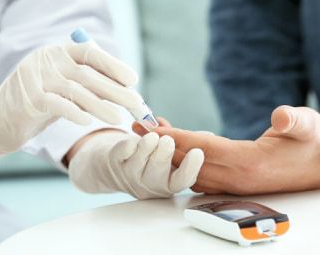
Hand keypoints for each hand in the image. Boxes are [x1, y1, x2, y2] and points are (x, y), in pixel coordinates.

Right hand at [0, 42, 141, 171]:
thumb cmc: (37, 104)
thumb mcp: (62, 88)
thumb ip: (87, 84)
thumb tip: (126, 90)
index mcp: (58, 52)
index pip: (90, 53)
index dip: (113, 65)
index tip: (133, 80)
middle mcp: (47, 59)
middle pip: (88, 74)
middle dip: (115, 90)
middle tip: (136, 104)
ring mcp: (35, 77)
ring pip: (76, 91)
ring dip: (101, 106)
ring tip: (119, 118)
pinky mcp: (28, 97)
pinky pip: (57, 104)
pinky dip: (75, 112)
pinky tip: (88, 122)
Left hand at [67, 131, 203, 198]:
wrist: (119, 163)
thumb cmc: (154, 156)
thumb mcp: (172, 153)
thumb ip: (184, 143)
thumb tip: (204, 136)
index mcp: (170, 182)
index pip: (182, 180)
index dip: (190, 168)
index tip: (198, 152)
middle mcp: (151, 184)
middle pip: (159, 172)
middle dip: (163, 155)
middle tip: (168, 140)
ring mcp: (131, 175)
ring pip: (139, 162)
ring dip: (147, 146)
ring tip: (152, 135)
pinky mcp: (115, 163)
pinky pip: (122, 153)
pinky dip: (129, 143)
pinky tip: (134, 136)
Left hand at [133, 106, 319, 194]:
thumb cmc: (317, 142)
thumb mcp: (309, 125)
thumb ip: (294, 121)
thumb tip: (281, 117)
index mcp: (250, 164)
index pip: (202, 150)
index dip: (175, 138)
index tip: (150, 128)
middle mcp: (238, 178)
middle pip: (189, 162)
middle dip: (160, 145)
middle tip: (135, 127)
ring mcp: (236, 183)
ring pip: (192, 169)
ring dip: (169, 152)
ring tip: (148, 132)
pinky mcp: (237, 182)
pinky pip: (202, 173)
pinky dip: (184, 159)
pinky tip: (176, 145)